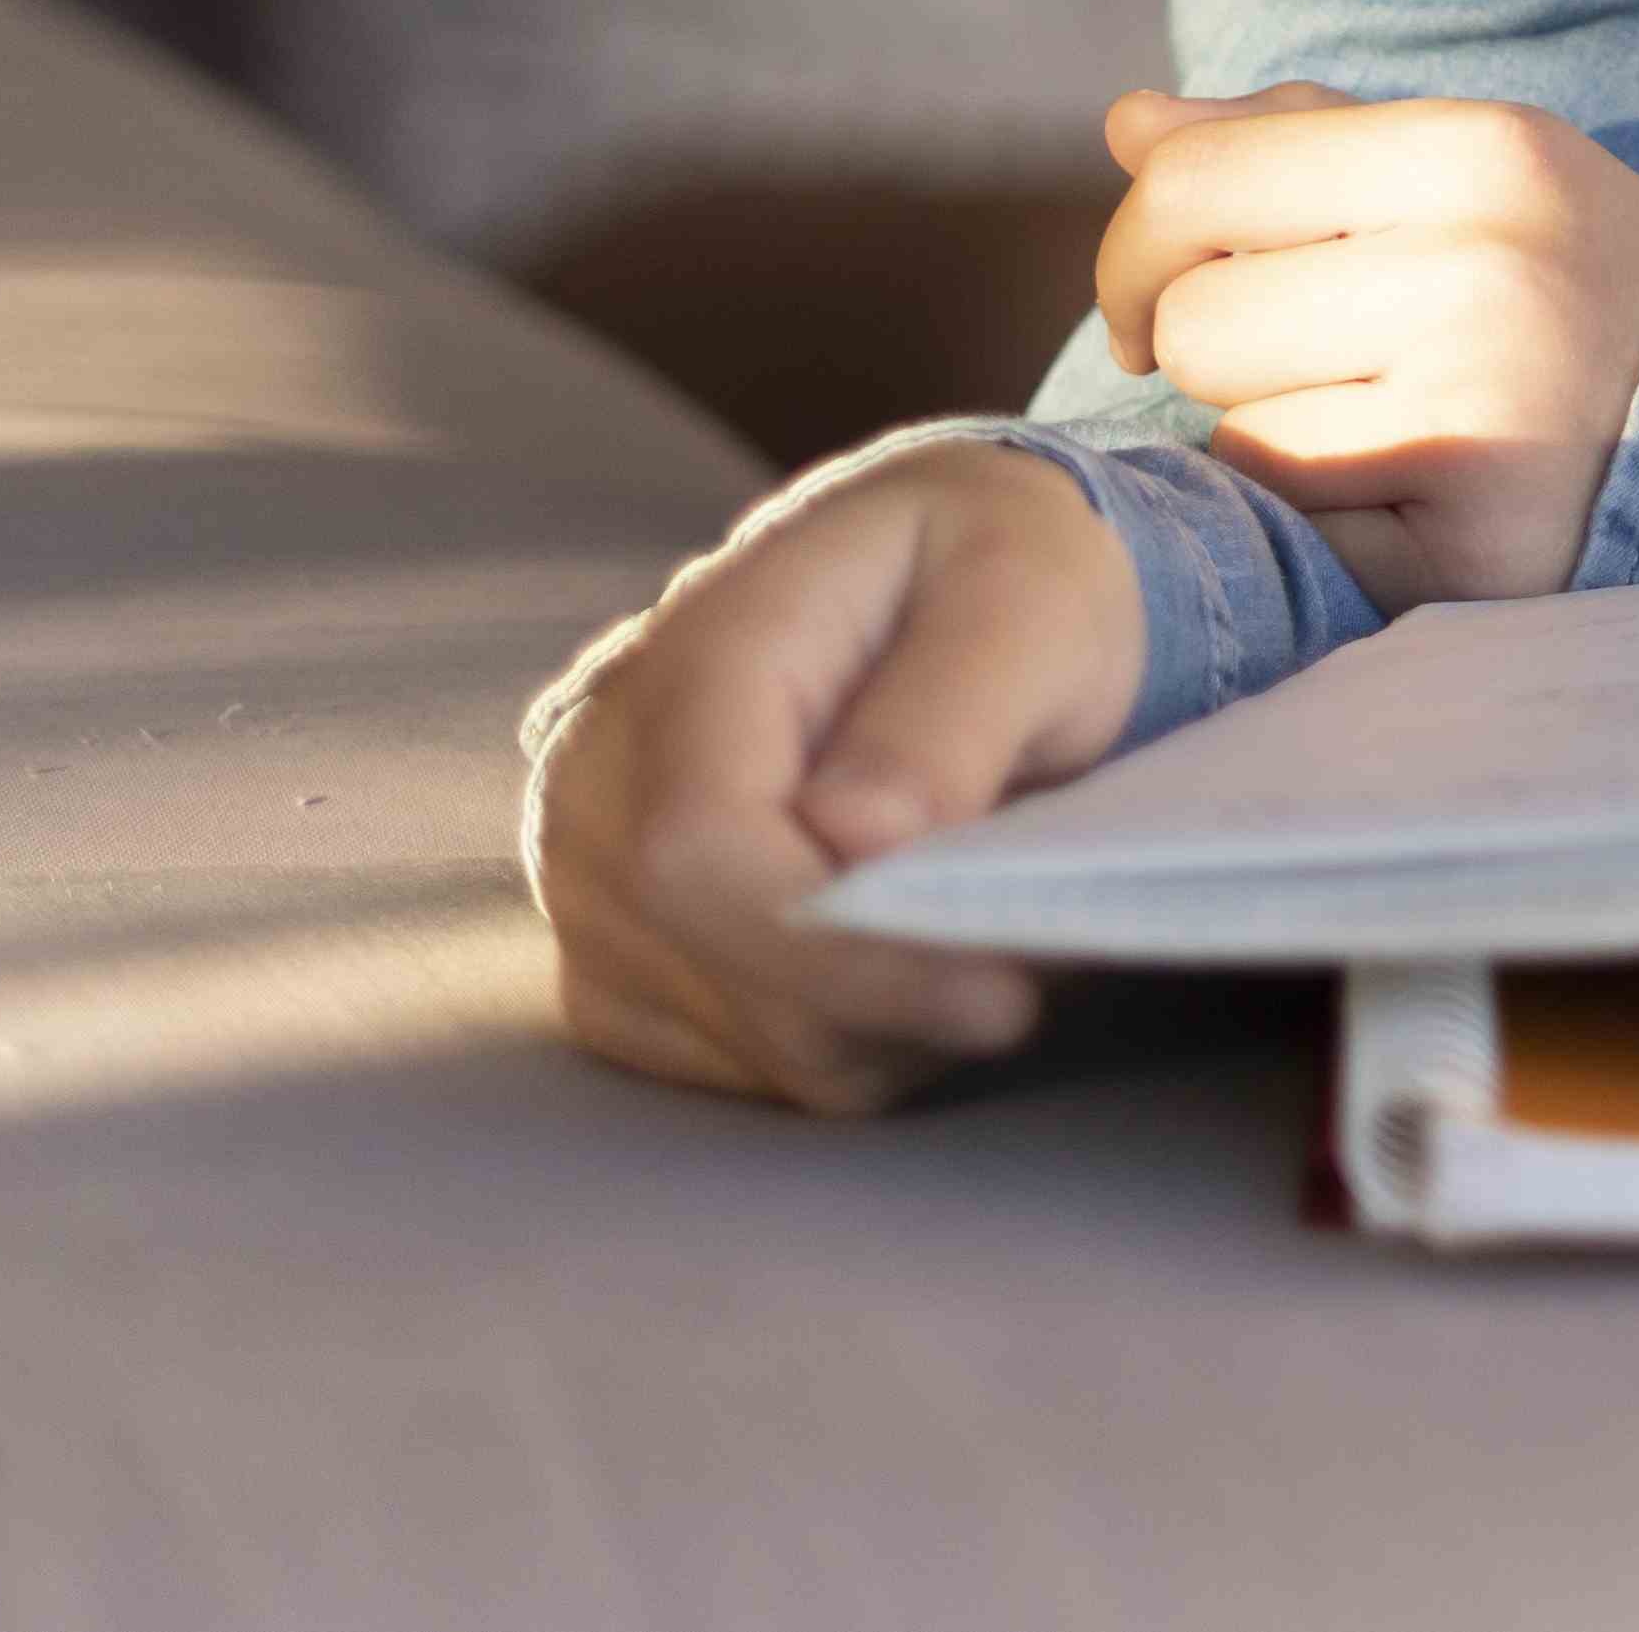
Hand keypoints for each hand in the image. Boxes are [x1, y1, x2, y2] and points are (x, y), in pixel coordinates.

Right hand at [526, 432, 1144, 1111]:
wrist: (937, 574)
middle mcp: (598, 782)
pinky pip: (754, 1068)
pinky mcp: (624, 969)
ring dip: (900, 1018)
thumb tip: (859, 837)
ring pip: (755, 1040)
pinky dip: (867, 1037)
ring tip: (991, 920)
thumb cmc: (993, 570)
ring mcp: (592, 886)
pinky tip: (924, 952)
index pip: (700, 850)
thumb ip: (949, 707)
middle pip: (723, 967)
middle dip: (902, 995)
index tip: (999, 991)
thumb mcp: (1025, 593)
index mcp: (689, 661)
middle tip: (1046, 961)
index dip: (839, 946)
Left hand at [1095, 83, 1638, 610]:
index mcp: (1478, 149)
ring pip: (1231, 442)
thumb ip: (1289, 137)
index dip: (1138, 245)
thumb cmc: (1547, 266)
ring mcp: (1487, 420)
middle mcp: (1485, 275)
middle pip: (1191, 325)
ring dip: (1269, 443)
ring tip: (1374, 425)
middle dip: (1219, 353)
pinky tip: (1394, 501)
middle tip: (1309, 362)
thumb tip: (1126, 124)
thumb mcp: (1455, 165)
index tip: (1160, 289)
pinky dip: (1314, 531)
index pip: (1191, 183)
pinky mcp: (1476, 551)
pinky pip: (1291, 540)